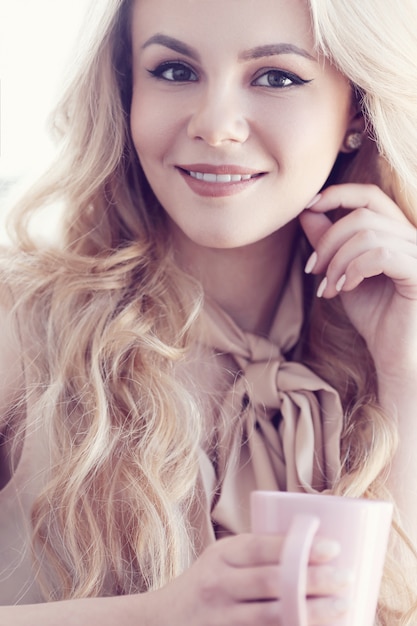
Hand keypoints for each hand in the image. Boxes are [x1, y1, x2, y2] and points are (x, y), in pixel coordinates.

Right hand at [149, 533, 351, 625]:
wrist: (160, 623)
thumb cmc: (204, 585)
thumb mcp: (221, 559)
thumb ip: (255, 555)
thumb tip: (312, 543)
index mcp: (221, 556)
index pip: (261, 547)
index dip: (298, 547)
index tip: (333, 548)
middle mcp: (218, 585)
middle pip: (272, 582)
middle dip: (313, 581)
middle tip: (346, 578)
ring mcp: (220, 619)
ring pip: (272, 618)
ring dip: (311, 614)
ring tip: (342, 607)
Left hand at [300, 183, 416, 378]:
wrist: (394, 354)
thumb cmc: (373, 315)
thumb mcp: (342, 272)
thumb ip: (328, 242)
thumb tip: (307, 210)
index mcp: (398, 232)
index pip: (369, 195)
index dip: (337, 194)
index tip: (308, 207)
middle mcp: (414, 237)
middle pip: (362, 214)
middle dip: (328, 240)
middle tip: (313, 269)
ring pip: (367, 235)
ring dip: (337, 261)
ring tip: (328, 288)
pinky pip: (381, 255)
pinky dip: (354, 269)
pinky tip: (345, 289)